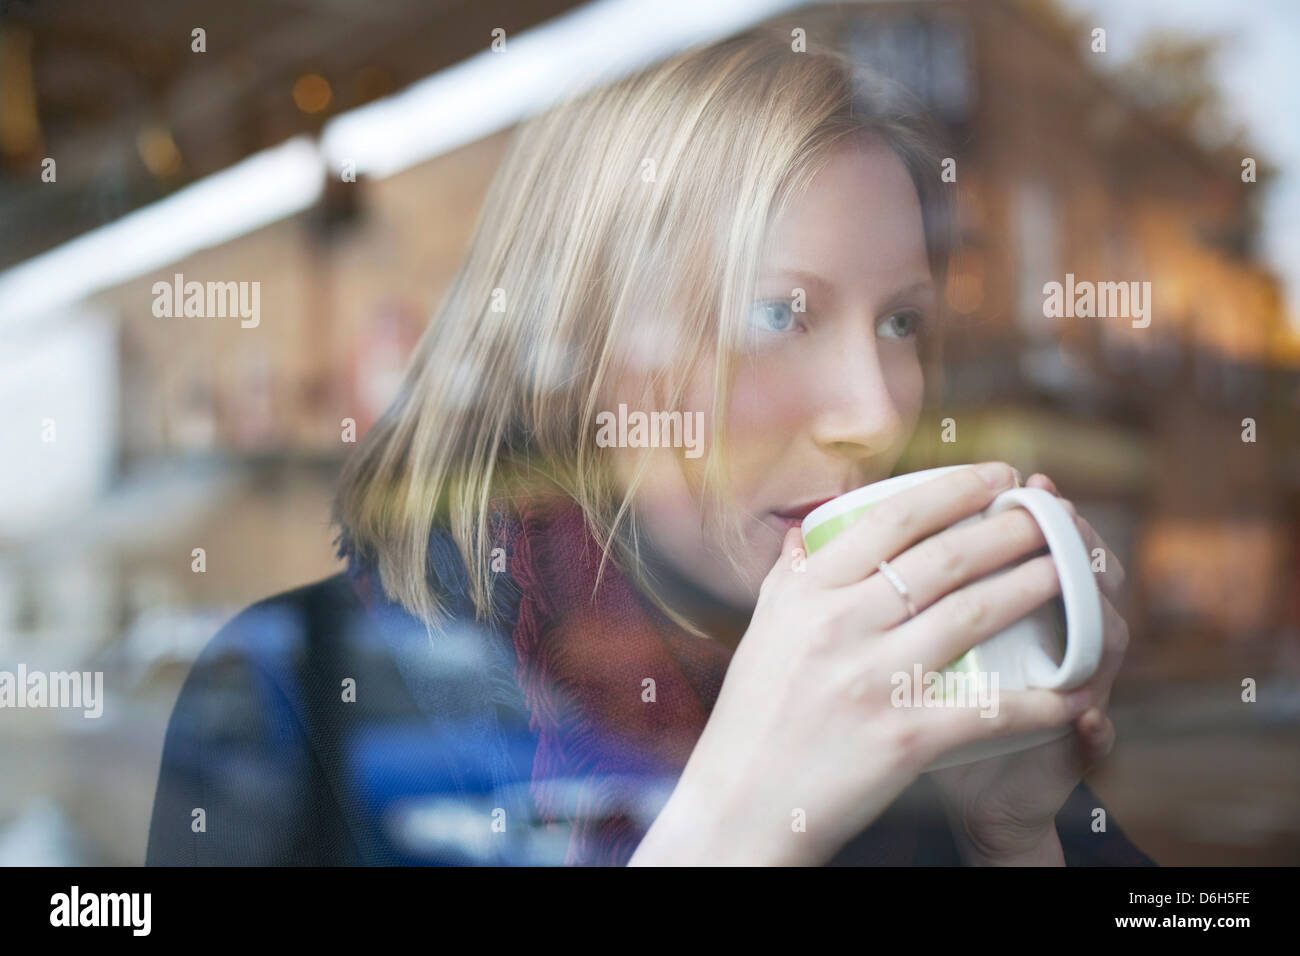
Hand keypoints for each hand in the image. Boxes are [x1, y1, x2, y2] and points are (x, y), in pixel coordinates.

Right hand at [630, 463, 1094, 865]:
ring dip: (1034, 585)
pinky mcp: (902, 738)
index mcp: (808, 592)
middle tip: (1048, 513)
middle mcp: (840, 625)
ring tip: (1068, 569)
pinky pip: (988, 709)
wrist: (741, 804)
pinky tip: (1076, 688)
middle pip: (945, 558)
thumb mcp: (762, 630)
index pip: (893, 519)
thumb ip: (788, 575)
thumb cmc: (752, 716)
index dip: (954, 489)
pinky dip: (1041, 700)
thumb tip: (805, 529)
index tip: (996, 476)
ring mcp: (873, 680)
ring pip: (975, 614)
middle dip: (1010, 527)